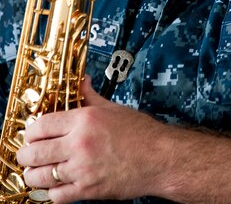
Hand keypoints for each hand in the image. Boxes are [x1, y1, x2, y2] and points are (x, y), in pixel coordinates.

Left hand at [17, 77, 166, 203]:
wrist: (159, 158)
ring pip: (40, 176)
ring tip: (36, 172)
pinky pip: (56, 196)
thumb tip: (82, 82)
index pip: (41, 125)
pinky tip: (54, 186)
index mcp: (84, 120)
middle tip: (28, 155)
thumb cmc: (141, 133)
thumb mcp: (113, 108)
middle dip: (26, 155)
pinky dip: (51, 193)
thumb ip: (91, 97)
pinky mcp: (88, 190)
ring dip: (33, 175)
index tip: (32, 134)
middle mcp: (79, 144)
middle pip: (34, 152)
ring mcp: (82, 169)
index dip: (31, 131)